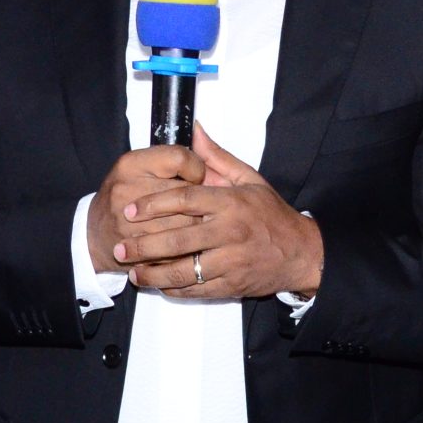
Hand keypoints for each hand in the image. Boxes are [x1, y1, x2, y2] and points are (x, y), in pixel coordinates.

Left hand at [106, 126, 323, 300]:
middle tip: (121, 248)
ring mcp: (231, 261)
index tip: (132, 209)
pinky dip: (175, 289)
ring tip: (133, 272)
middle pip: (177, 239)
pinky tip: (159, 285)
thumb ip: (218, 158)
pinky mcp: (232, 285)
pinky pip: (197, 290)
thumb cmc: (273, 216)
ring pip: (184, 271)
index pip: (185, 200)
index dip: (154, 204)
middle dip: (143, 246)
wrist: (302, 253)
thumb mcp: (250, 180)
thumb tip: (195, 131)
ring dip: (154, 274)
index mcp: (232, 203)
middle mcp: (230, 232)